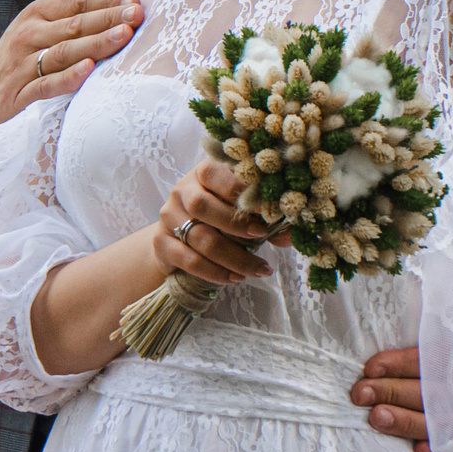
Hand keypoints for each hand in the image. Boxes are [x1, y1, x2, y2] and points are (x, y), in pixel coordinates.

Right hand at [0, 0, 141, 144]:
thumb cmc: (21, 47)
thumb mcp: (38, 12)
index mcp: (37, 12)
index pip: (77, 2)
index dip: (106, 0)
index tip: (134, 0)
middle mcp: (29, 33)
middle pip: (74, 25)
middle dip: (108, 19)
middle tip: (137, 15)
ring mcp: (23, 64)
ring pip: (63, 52)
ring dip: (95, 44)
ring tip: (123, 37)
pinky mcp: (20, 93)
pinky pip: (46, 84)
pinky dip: (68, 78)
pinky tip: (88, 70)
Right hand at [153, 160, 270, 286]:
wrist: (178, 240)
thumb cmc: (218, 220)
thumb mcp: (240, 212)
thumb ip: (265, 220)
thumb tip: (291, 234)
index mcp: (203, 173)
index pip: (215, 173)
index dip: (240, 190)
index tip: (266, 208)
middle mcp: (182, 190)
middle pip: (202, 206)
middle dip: (236, 224)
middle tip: (261, 237)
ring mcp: (168, 216)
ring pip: (199, 237)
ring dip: (233, 257)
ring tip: (256, 270)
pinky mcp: (161, 243)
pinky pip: (188, 260)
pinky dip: (215, 272)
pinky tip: (234, 278)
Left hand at [353, 346, 444, 451]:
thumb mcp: (447, 359)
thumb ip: (420, 360)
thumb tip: (375, 367)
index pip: (426, 361)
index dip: (397, 364)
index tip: (369, 369)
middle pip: (425, 391)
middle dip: (390, 391)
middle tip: (360, 394)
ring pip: (435, 422)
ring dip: (405, 420)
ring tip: (377, 417)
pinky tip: (418, 450)